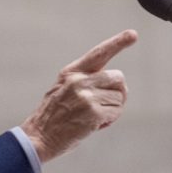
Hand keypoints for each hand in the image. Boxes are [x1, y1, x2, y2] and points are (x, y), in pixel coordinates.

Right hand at [21, 29, 136, 162]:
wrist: (38, 138)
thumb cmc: (53, 116)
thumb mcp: (63, 88)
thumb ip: (85, 80)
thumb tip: (117, 84)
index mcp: (72, 72)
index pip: (99, 53)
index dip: (118, 43)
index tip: (133, 34)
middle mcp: (79, 81)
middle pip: (118, 78)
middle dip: (118, 92)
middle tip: (106, 105)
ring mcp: (87, 96)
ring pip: (120, 98)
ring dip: (112, 110)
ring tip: (93, 117)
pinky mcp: (93, 113)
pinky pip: (116, 113)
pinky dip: (109, 121)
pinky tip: (93, 125)